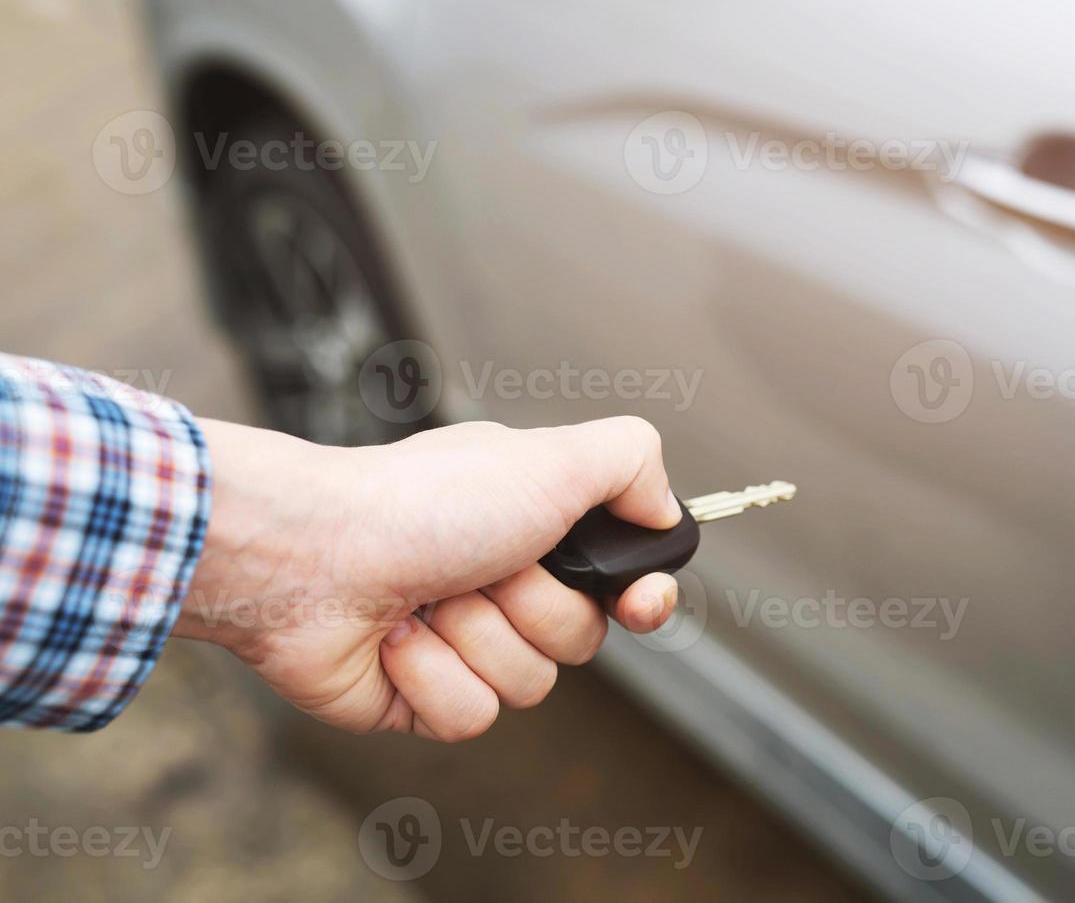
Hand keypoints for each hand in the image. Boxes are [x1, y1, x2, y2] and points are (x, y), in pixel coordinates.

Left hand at [177, 417, 682, 740]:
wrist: (310, 556)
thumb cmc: (421, 502)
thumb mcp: (552, 456)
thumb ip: (632, 463)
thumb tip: (665, 509)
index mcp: (538, 527)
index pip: (625, 585)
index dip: (643, 600)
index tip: (637, 602)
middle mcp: (504, 583)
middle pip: (583, 639)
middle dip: (533, 605)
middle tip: (483, 566)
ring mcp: (462, 643)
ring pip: (529, 685)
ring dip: (477, 637)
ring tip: (427, 596)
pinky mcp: (420, 697)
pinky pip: (470, 718)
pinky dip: (431, 674)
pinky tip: (394, 637)